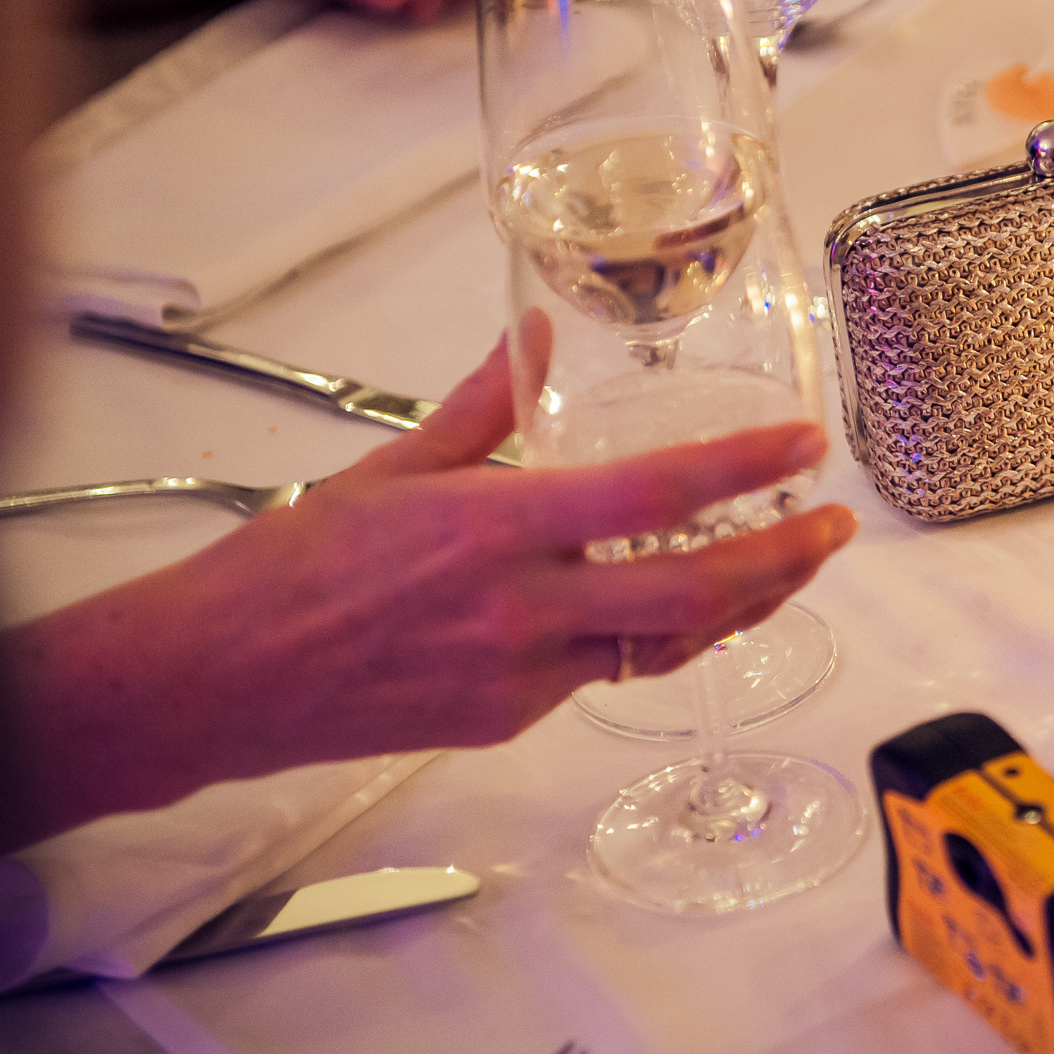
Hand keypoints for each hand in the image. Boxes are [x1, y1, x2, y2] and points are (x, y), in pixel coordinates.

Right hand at [0, 338, 857, 847]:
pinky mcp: (510, 720)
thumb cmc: (292, 568)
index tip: (805, 447)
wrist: (217, 682)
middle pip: (694, 593)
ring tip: (789, 564)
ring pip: (666, 645)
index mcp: (497, 527)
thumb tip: (539, 333)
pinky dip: (655, 640)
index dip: (745, 470)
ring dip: (739, 605)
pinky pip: (607, 677)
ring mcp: (522, 676)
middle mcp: (524, 608)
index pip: (654, 494)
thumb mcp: (394, 465)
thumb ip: (484, 403)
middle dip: (784, 559)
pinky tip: (679, 608)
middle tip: (835, 525)